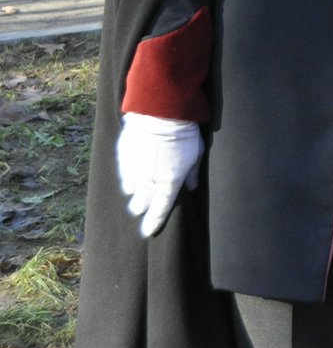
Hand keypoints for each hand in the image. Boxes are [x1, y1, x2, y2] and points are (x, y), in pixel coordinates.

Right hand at [116, 113, 202, 237]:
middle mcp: (148, 182)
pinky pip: (124, 173)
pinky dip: (129, 173)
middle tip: (146, 201)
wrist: (160, 115)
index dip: (153, 222)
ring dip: (135, 189)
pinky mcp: (123, 160)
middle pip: (139, 205)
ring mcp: (133, 171)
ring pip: (130, 191)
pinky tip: (135, 165)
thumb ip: (192, 174)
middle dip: (142, 206)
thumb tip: (191, 187)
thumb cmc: (184, 135)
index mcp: (168, 184)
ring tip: (142, 180)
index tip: (147, 232)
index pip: (159, 210)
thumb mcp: (195, 155)